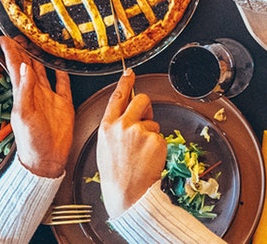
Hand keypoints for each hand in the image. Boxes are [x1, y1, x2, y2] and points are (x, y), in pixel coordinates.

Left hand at [0, 35, 72, 177]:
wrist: (47, 159)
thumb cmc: (31, 141)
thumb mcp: (24, 114)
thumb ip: (25, 90)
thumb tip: (26, 66)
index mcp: (22, 94)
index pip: (16, 67)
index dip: (11, 52)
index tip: (6, 38)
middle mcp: (35, 92)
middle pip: (29, 65)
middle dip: (25, 50)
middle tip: (23, 34)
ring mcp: (49, 97)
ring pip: (44, 71)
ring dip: (41, 57)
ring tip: (40, 43)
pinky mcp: (63, 103)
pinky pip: (62, 82)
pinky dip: (61, 71)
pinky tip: (61, 63)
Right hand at [97, 71, 164, 217]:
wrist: (127, 194)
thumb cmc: (116, 174)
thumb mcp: (106, 147)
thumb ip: (115, 129)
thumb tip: (128, 116)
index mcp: (107, 127)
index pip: (117, 97)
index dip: (124, 83)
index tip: (129, 73)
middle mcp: (122, 125)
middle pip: (141, 100)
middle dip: (147, 107)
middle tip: (145, 122)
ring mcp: (139, 131)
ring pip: (153, 121)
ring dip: (151, 133)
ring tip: (142, 153)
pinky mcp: (155, 139)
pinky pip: (160, 136)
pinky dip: (158, 146)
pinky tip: (149, 159)